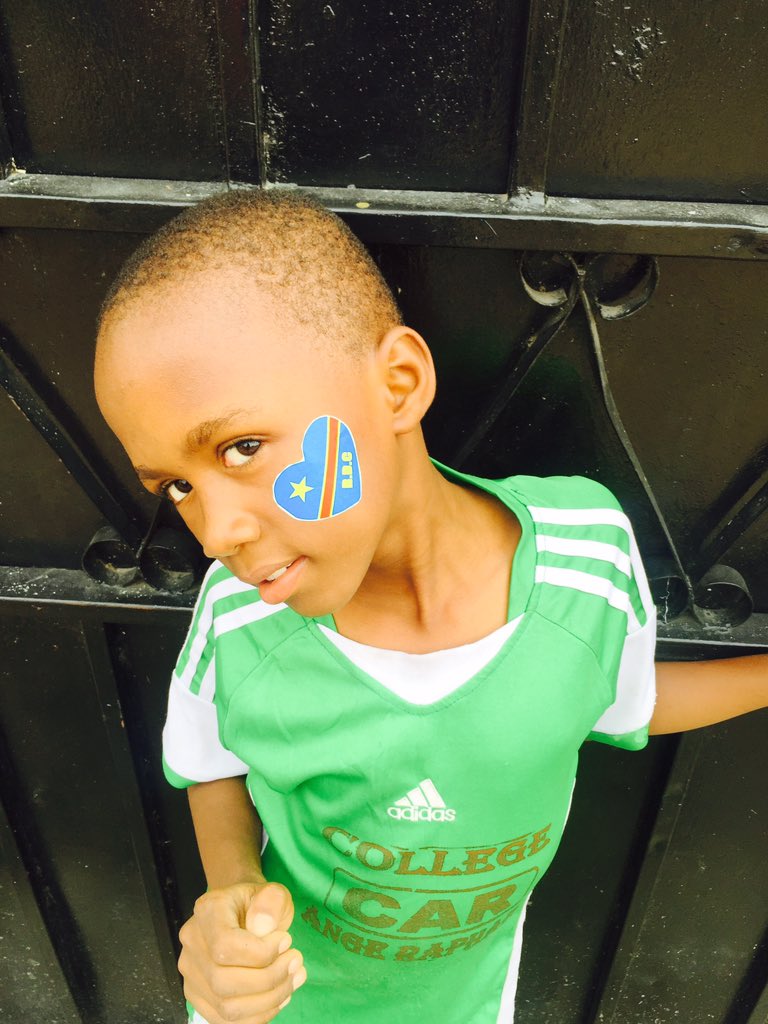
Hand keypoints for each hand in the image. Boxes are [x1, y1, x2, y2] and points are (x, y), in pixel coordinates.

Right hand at [179, 881, 306, 1022]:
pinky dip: (259, 1015)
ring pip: (227, 1007)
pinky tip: (280, 996)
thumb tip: (263, 927)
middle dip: (269, 979)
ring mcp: (192, 974)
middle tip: (295, 961)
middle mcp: (191, 944)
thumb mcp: (273, 892)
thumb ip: (272, 901)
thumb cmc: (259, 903)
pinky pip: (228, 1021)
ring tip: (294, 978)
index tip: (286, 940)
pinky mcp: (200, 997)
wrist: (244, 912)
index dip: (261, 953)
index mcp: (207, 911)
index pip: (225, 946)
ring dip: (269, 1000)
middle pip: (224, 982)